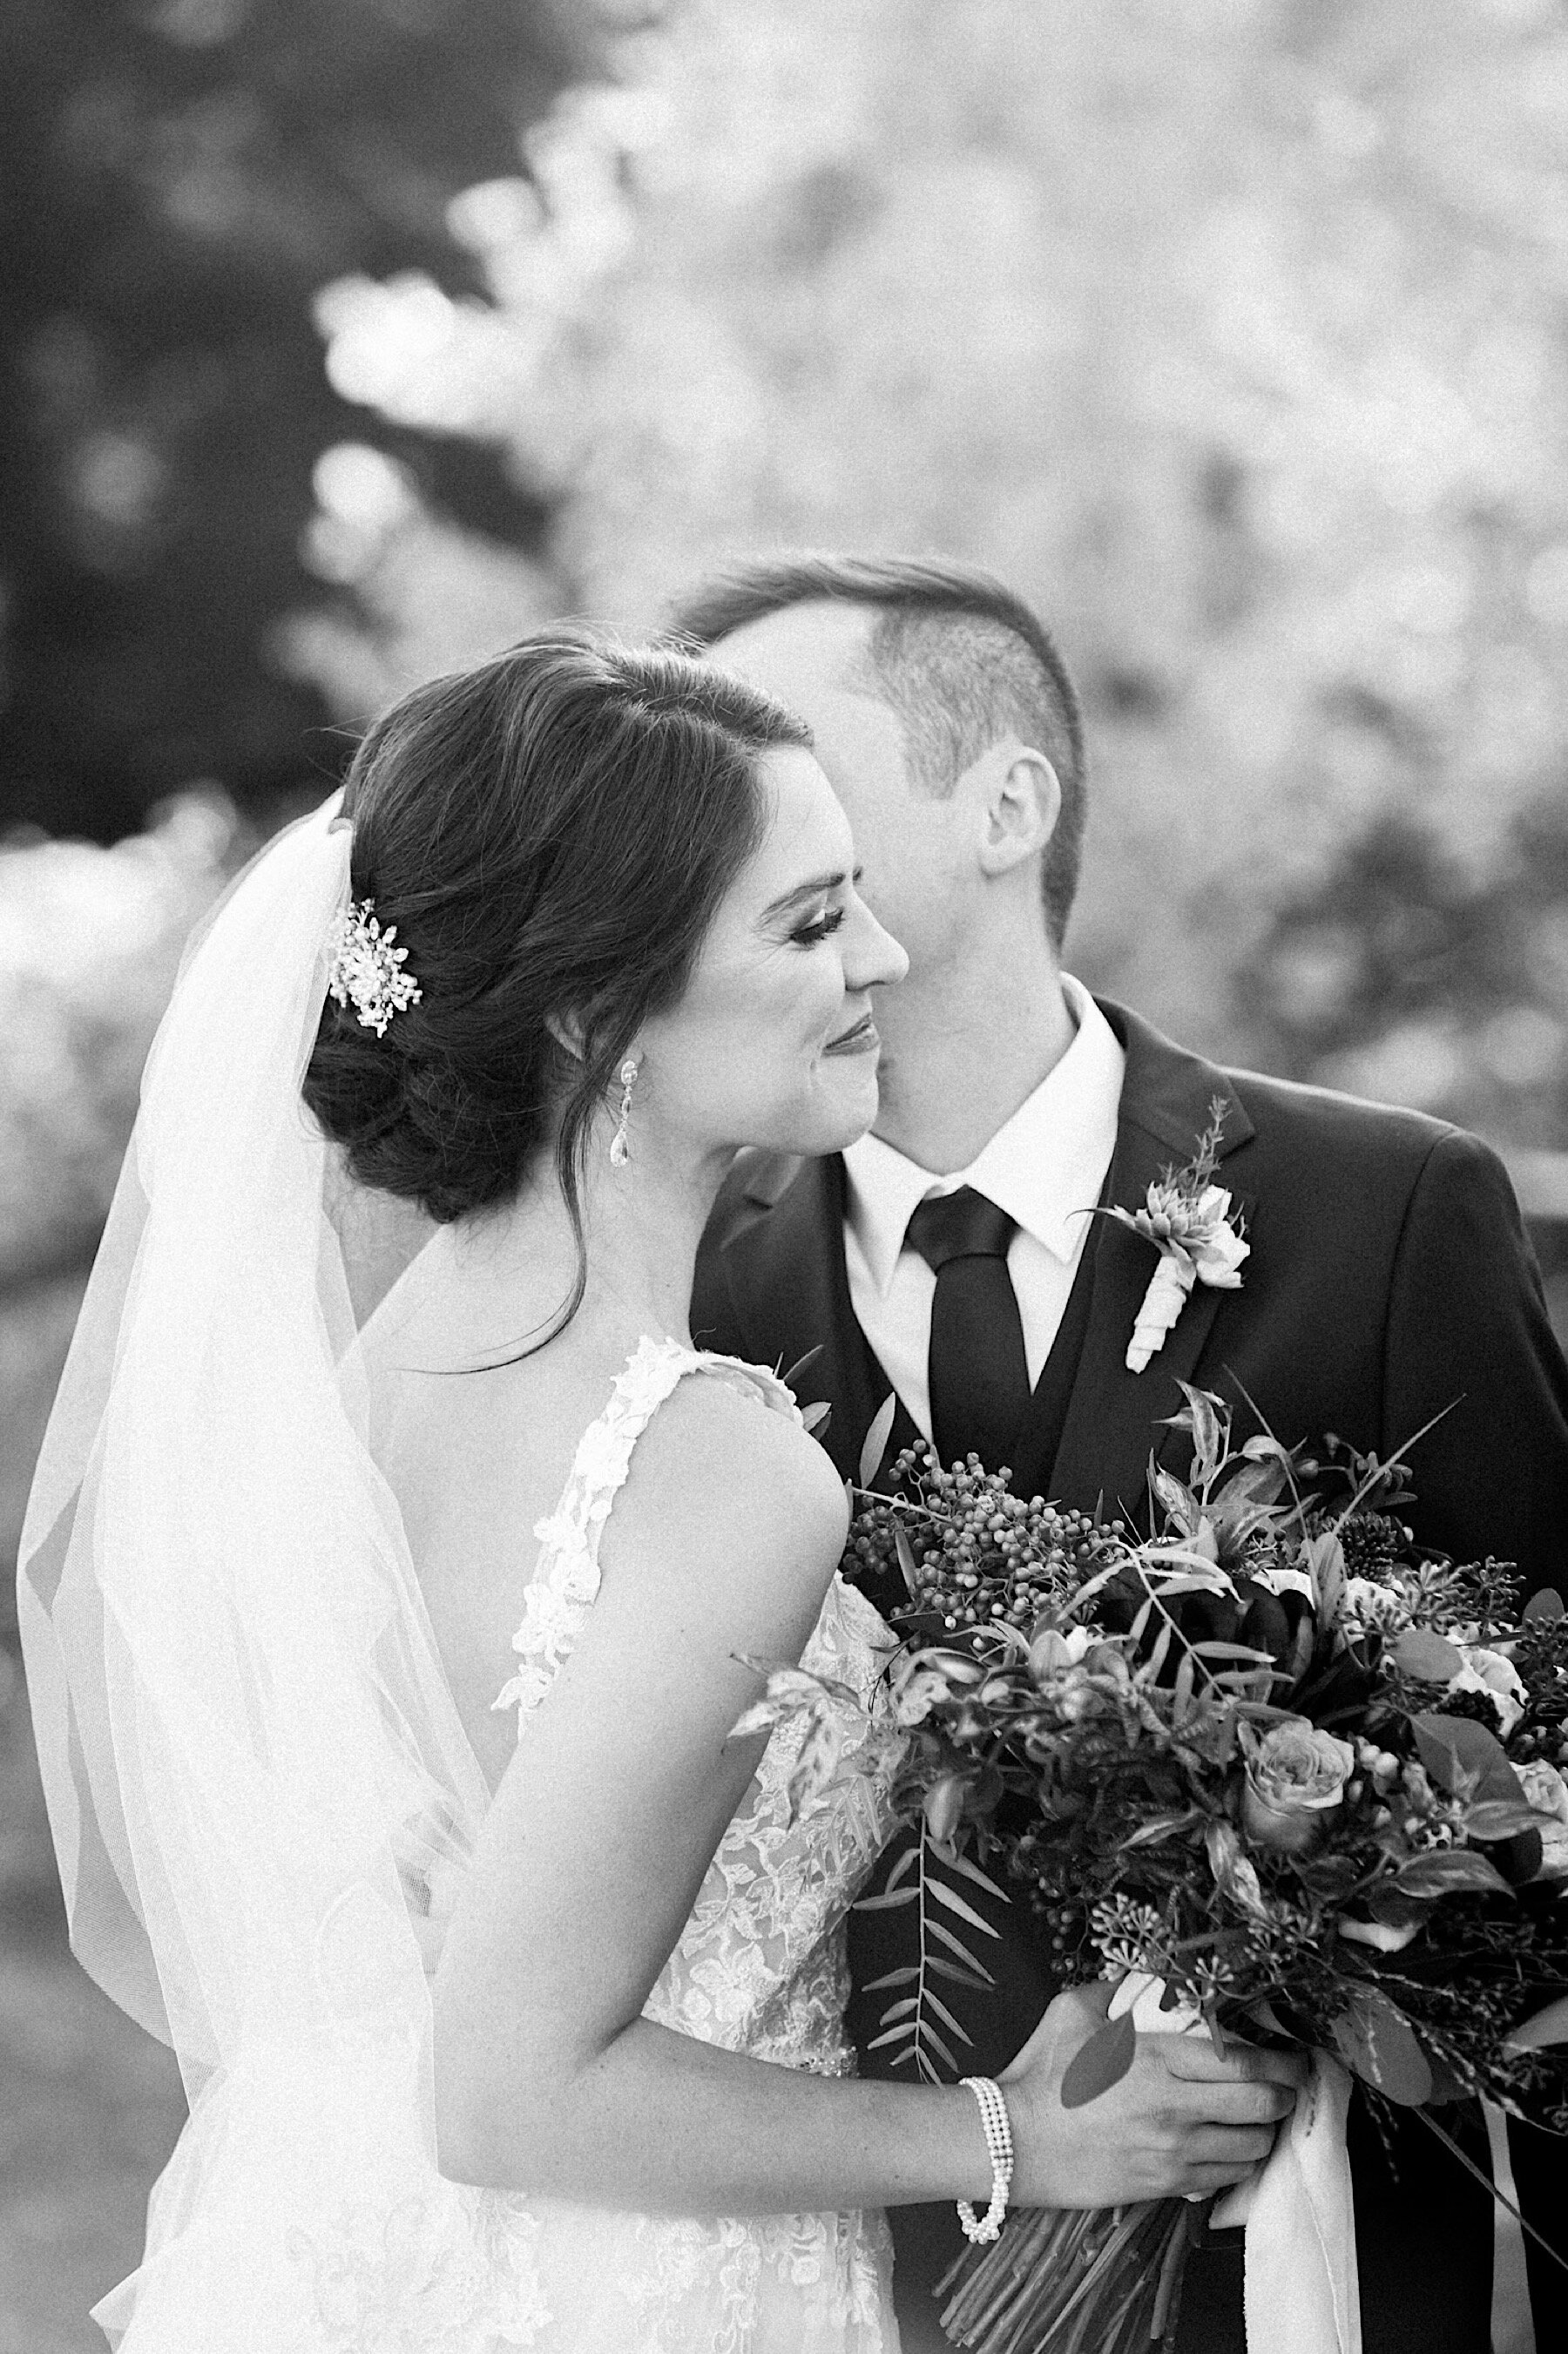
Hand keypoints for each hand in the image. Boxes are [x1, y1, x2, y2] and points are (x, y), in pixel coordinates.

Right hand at [998, 1983, 1305, 2208]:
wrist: (1012, 2143)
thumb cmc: (1041, 2074)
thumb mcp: (1072, 2012)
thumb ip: (1115, 1990)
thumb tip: (1147, 1978)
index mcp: (1157, 2061)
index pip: (1243, 2062)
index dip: (1281, 2060)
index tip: (1293, 2055)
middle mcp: (1174, 2110)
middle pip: (1261, 2106)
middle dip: (1284, 2095)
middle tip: (1287, 2086)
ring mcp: (1173, 2154)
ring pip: (1251, 2148)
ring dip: (1263, 2132)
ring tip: (1258, 2118)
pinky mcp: (1164, 2188)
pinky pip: (1225, 2179)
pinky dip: (1238, 2162)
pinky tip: (1230, 2147)